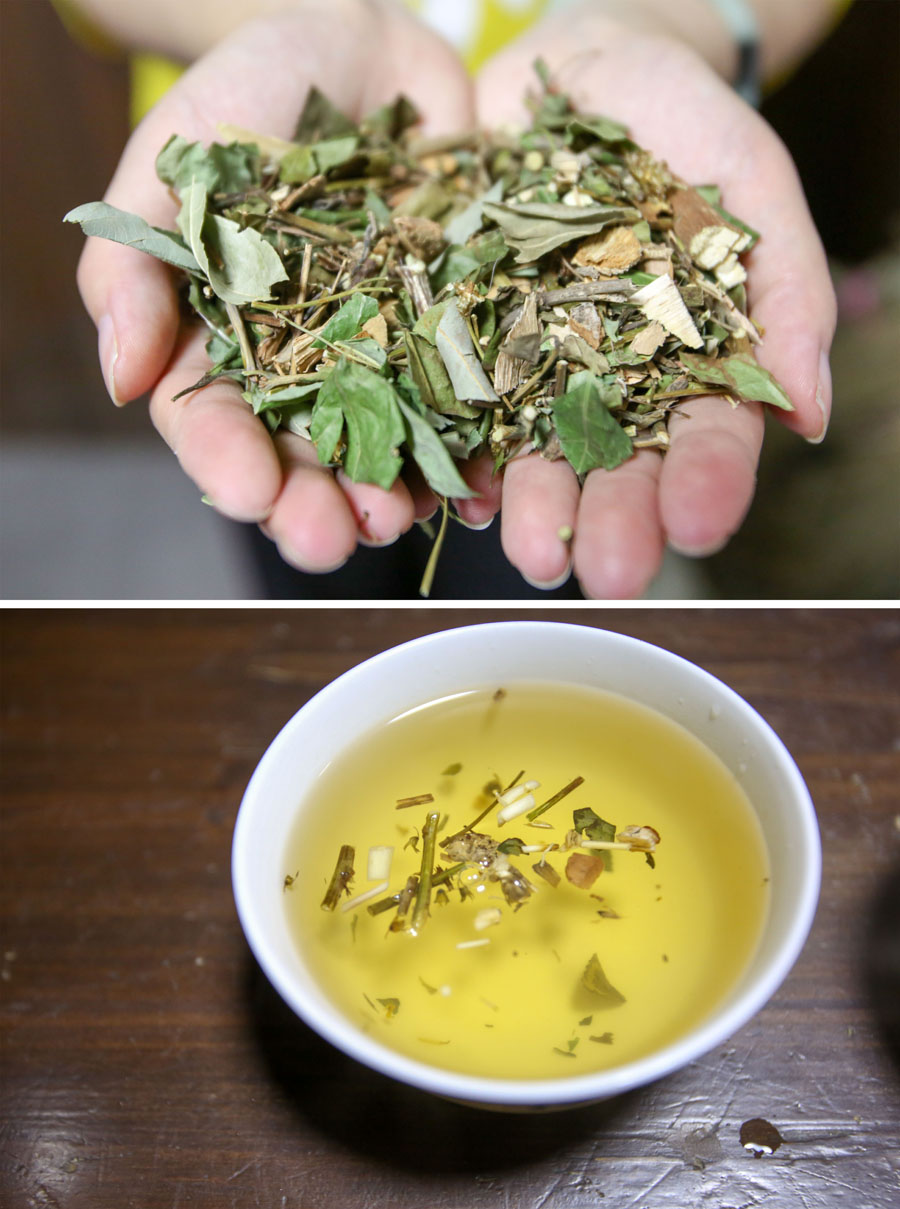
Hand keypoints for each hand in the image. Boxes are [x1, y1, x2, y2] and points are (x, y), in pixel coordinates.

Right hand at [75, 0, 473, 570]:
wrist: (369, 50)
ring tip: (396, 520)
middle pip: (299, 460)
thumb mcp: (178, 158)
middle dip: (310, 506)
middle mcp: (303, 371)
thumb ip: (138, 262)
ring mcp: (383, 362)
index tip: (246, 490)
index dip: (225, 463)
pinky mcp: (454, 343)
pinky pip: (465, 412)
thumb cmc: (256, 95)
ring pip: (383, 453)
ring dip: (388, 497)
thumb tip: (121, 379)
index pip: (212, 422)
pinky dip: (473, 456)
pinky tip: (476, 488)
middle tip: (329, 540)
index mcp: (224, 342)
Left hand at [467, 8, 835, 597]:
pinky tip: (463, 490)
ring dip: (533, 508)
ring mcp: (528, 365)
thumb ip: (787, 285)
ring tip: (529, 554)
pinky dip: (457, 450)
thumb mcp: (749, 176)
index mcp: (687, 356)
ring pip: (531, 451)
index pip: (707, 433)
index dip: (708, 482)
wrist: (566, 67)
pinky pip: (453, 403)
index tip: (700, 527)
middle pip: (616, 464)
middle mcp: (608, 379)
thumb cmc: (675, 116)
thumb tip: (809, 418)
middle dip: (613, 521)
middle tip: (606, 574)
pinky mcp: (458, 340)